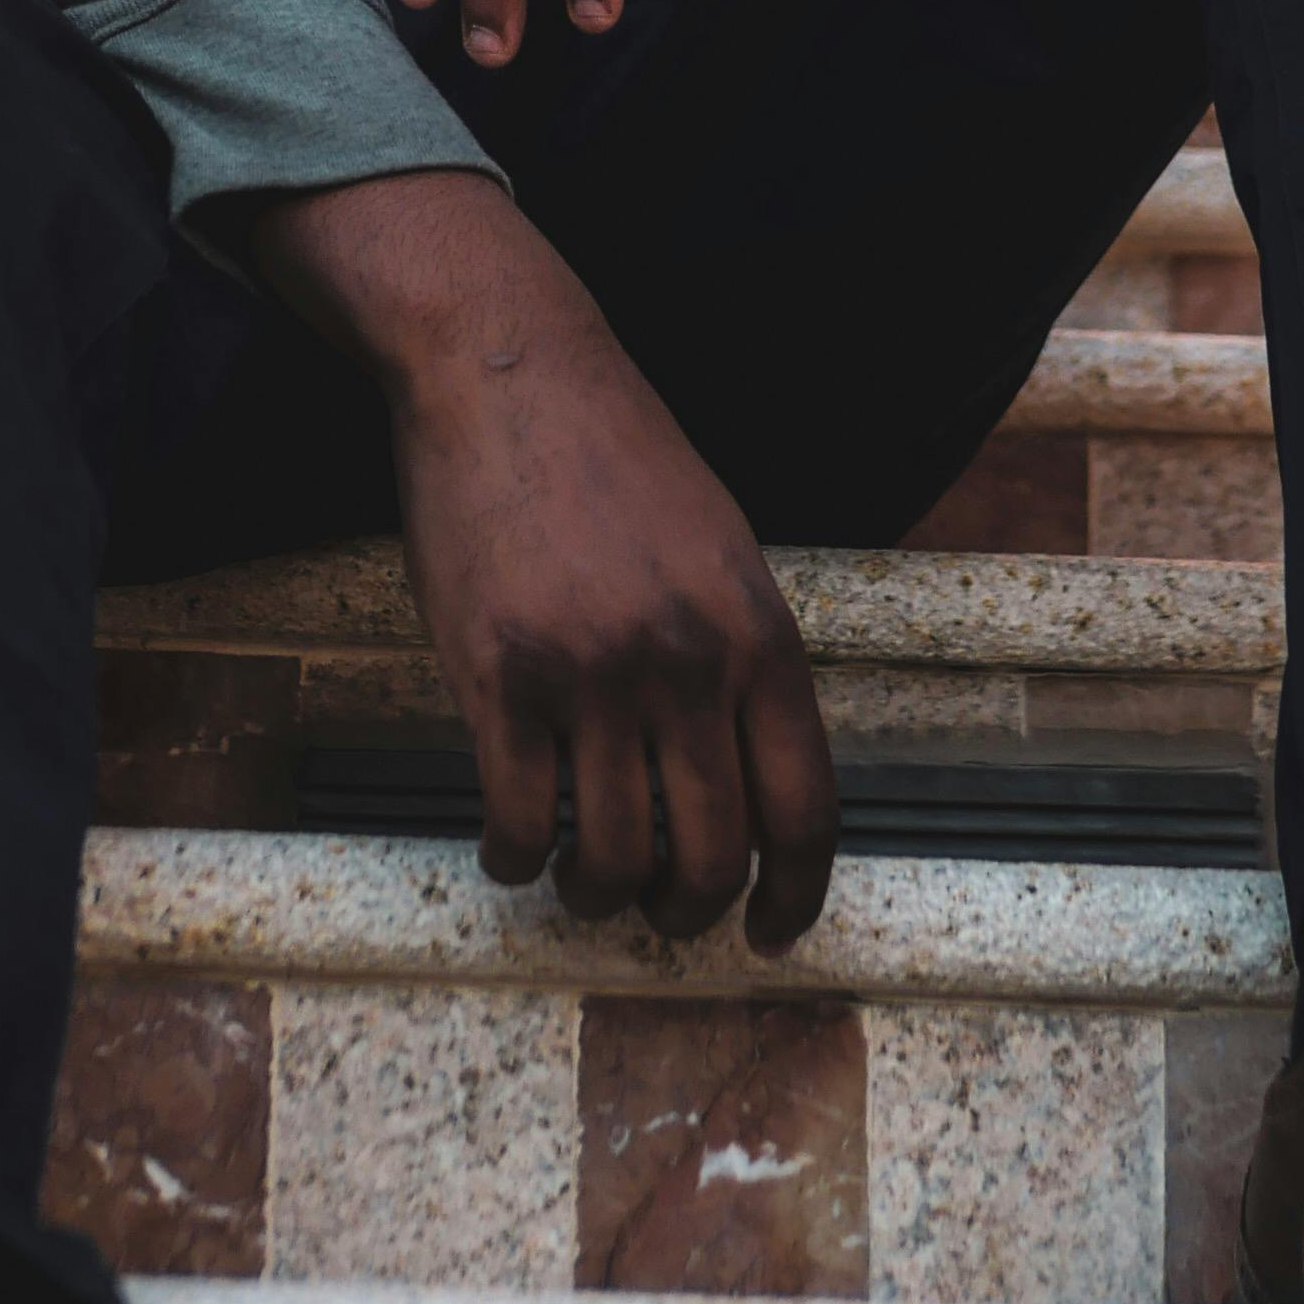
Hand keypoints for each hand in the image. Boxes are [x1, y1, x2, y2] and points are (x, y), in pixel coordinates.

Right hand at [249, 170, 836, 946]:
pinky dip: (514, 857)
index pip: (805, 810)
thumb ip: (741, 658)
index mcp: (758, 635)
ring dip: (597, 896)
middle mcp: (686, 665)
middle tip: (661, 915)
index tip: (771, 931)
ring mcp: (591, 675)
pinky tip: (511, 846)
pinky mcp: (499, 676)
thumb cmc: (614, 456)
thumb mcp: (720, 550)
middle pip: (711, 855)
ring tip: (581, 883)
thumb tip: (747, 776)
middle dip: (687, 912)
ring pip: (610, 855)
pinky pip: (515, 817)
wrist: (506, 373)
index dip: (795, 894)